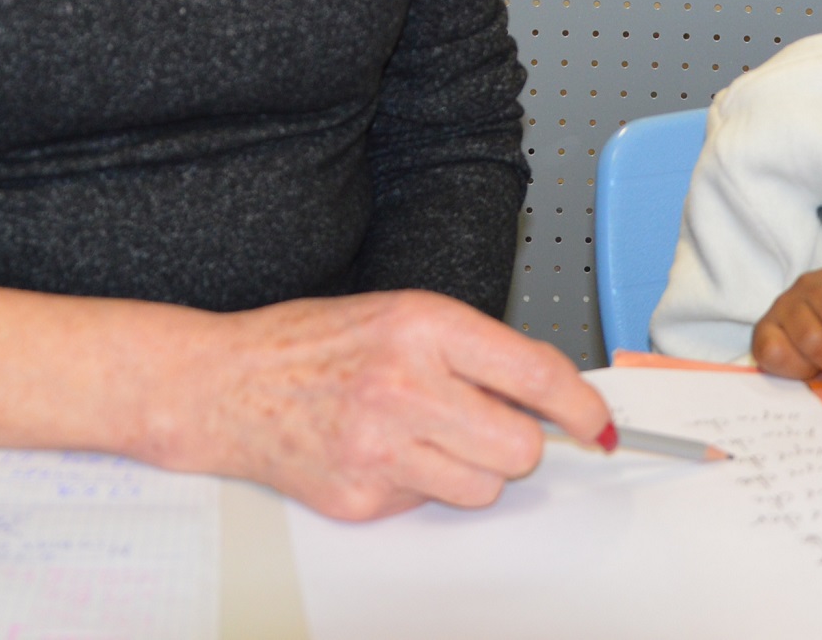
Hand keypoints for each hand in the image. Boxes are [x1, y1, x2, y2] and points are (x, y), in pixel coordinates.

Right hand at [180, 290, 613, 520]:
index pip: (534, 372)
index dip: (579, 404)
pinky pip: (430, 506)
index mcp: (421, 326)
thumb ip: (471, 350)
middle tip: (491, 427)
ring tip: (423, 436)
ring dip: (470, 468)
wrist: (226, 385)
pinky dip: (419, 486)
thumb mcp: (398, 316)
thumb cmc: (310, 345)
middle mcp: (404, 386)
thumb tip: (543, 394)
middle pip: (520, 447)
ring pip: (484, 487)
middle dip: (517, 443)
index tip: (595, 421)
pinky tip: (382, 454)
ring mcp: (381, 449)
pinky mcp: (362, 499)